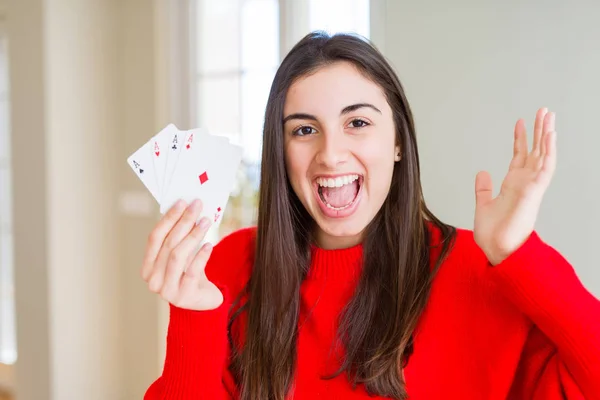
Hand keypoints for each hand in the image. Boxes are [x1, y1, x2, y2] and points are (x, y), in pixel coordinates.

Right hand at [141, 199, 223, 309]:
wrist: (203, 302)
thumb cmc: (190, 274)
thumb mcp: (181, 256)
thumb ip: (178, 238)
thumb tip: (188, 209)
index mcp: (147, 267)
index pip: (155, 238)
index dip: (168, 218)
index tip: (182, 202)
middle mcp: (153, 279)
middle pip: (168, 244)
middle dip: (183, 222)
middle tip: (197, 206)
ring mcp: (167, 290)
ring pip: (178, 256)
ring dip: (193, 235)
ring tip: (206, 222)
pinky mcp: (184, 296)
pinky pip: (193, 271)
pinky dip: (201, 256)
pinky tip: (209, 244)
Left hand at [474, 107, 556, 264]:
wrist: (496, 250)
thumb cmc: (493, 233)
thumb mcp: (483, 205)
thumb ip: (483, 188)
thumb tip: (482, 172)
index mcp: (513, 184)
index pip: (520, 156)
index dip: (520, 139)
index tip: (520, 122)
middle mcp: (524, 183)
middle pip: (535, 151)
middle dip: (539, 131)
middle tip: (543, 110)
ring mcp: (531, 187)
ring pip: (543, 155)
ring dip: (547, 136)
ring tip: (548, 116)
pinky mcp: (534, 192)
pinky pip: (545, 169)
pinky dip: (548, 152)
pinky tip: (550, 137)